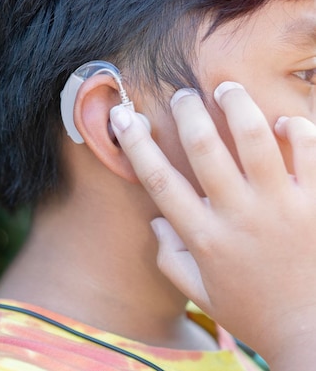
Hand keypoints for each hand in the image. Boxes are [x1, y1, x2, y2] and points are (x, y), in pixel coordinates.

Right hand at [110, 82, 315, 368]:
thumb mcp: (201, 294)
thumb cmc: (253, 313)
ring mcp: (281, 207)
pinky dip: (297, 130)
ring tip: (227, 88)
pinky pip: (309, 152)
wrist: (313, 333)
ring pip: (255, 138)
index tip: (123, 116)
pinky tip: (284, 123)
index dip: (136, 143)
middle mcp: (238, 216)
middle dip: (188, 112)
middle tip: (183, 94)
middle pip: (204, 148)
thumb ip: (171, 258)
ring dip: (236, 105)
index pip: (159, 179)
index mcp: (204, 237)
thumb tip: (158, 222)